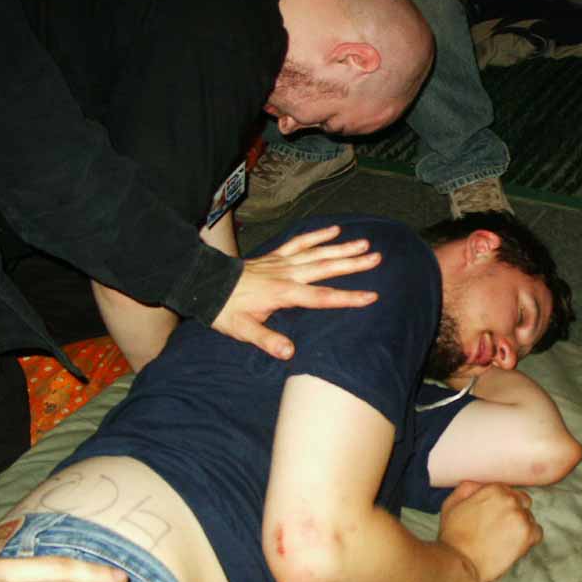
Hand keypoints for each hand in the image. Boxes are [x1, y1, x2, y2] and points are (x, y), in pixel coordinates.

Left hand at [212, 225, 380, 358]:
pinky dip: (316, 235)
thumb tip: (289, 352)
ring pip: (317, 253)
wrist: (204, 285)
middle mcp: (287, 275)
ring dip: (341, 248)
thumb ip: (267, 340)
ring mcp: (281, 263)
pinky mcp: (274, 256)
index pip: (322, 297)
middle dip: (353, 264)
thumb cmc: (224, 311)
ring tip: (365, 244)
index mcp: (283, 293)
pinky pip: (298, 242)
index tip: (372, 296)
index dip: (348, 297)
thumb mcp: (243, 330)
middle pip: (325, 267)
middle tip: (377, 257)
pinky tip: (333, 229)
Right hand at [437, 481, 542, 581]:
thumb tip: (479, 485)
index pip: (509, 492)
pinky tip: (513, 545)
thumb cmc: (453, 535)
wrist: (459, 561)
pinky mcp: (527, 535)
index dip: (502, 505)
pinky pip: (537, 532)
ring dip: (520, 526)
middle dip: (514, 513)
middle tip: (500, 528)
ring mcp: (520, 516)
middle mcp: (510, 499)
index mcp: (494, 489)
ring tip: (504, 539)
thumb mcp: (452, 503)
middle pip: (522, 502)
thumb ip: (468, 488)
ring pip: (529, 517)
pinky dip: (529, 539)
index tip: (496, 516)